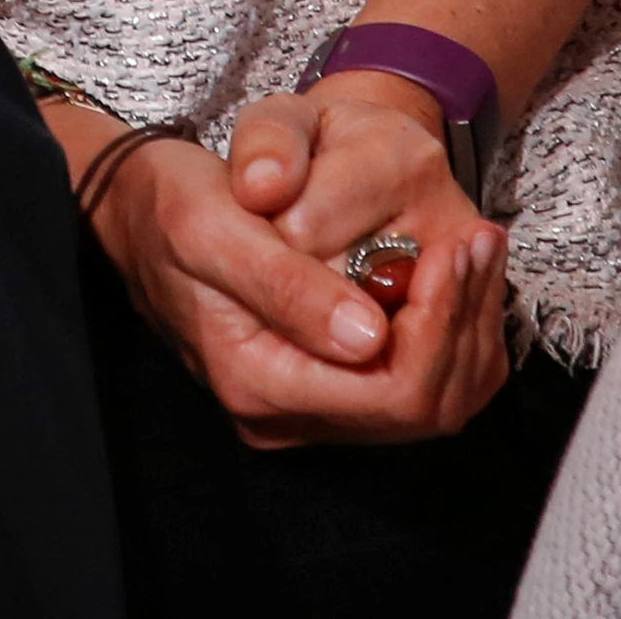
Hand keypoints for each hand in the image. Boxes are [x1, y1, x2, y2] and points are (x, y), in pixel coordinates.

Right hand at [56, 82, 508, 447]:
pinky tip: (453, 271)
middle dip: (463, 320)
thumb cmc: (171, 207)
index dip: (440, 324)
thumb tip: (367, 338)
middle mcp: (289, 414)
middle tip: (480, 238)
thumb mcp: (214, 225)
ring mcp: (312, 404)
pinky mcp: (328, 381)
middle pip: (423, 405)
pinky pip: (418, 380)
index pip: (391, 392)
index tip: (457, 245)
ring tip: (477, 245)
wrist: (139, 210)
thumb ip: (285, 286)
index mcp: (259, 382)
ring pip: (431, 399)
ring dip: (466, 324)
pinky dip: (450, 330)